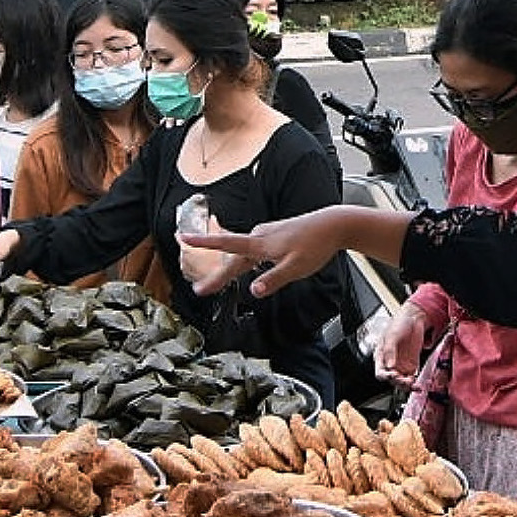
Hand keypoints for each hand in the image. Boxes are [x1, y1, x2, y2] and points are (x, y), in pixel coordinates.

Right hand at [184, 209, 350, 295]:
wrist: (333, 225)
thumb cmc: (316, 245)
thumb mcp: (296, 268)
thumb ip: (274, 280)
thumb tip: (253, 291)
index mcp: (261, 244)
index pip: (226, 244)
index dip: (203, 243)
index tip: (183, 238)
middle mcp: (260, 237)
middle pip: (232, 258)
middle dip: (216, 275)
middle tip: (201, 290)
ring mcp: (266, 235)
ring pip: (242, 255)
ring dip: (229, 270)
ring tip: (217, 284)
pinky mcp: (274, 237)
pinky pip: (252, 251)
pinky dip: (243, 261)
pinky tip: (247, 267)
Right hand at [363, 306, 426, 382]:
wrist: (415, 319)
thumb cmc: (400, 323)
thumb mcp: (392, 335)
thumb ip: (390, 350)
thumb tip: (390, 365)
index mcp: (381, 356)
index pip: (380, 372)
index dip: (386, 376)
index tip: (393, 375)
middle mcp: (390, 362)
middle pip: (391, 379)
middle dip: (398, 382)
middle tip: (405, 381)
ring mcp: (401, 365)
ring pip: (401, 382)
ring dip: (406, 386)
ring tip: (413, 385)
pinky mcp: (411, 366)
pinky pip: (411, 379)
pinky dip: (414, 384)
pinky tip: (417, 385)